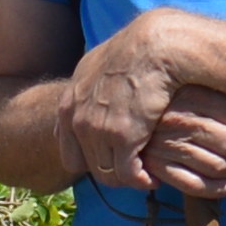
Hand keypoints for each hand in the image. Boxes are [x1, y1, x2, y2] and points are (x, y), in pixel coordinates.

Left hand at [59, 12, 225, 199]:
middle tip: (133, 171)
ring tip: (146, 175)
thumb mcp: (98, 65)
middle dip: (111, 172)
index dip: (92, 159)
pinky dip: (141, 180)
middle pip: (87, 166)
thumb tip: (93, 101)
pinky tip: (154, 177)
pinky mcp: (122, 138)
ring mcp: (96, 129)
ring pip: (107, 174)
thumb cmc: (137, 53)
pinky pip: (128, 175)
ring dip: (127, 179)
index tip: (114, 158)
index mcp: (68, 102)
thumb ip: (88, 87)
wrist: (156, 45)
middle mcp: (76, 118)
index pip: (69, 150)